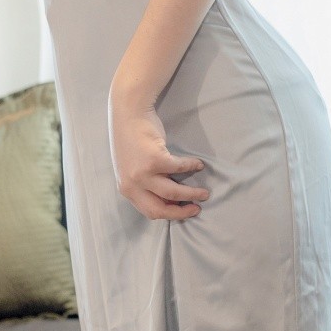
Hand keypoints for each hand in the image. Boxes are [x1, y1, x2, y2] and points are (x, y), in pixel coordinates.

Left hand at [108, 90, 209, 220]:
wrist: (128, 114)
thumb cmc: (131, 140)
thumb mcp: (132, 168)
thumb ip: (144, 184)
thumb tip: (168, 197)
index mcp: (126, 189)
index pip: (150, 211)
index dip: (171, 215)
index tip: (185, 211)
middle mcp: (132, 185)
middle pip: (160, 209)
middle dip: (182, 211)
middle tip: (197, 207)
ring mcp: (142, 174)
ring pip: (172, 193)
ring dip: (191, 193)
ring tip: (204, 192)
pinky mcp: (154, 160)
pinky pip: (178, 168)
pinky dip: (191, 166)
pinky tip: (198, 164)